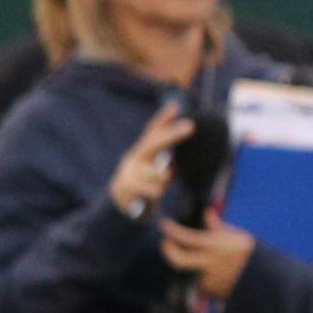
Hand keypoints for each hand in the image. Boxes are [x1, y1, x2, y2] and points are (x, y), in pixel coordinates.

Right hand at [109, 102, 191, 219]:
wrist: (122, 207)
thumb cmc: (146, 184)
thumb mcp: (157, 170)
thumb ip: (169, 160)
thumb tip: (185, 151)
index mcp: (143, 151)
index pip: (153, 131)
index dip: (163, 118)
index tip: (176, 105)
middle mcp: (134, 157)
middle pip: (154, 142)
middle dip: (173, 135)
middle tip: (191, 126)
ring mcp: (129, 171)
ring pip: (157, 172)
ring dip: (164, 179)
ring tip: (160, 186)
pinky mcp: (126, 187)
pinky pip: (152, 188)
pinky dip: (156, 192)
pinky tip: (152, 194)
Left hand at [159, 216, 255, 300]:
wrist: (266, 282)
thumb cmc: (253, 256)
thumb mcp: (238, 237)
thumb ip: (218, 227)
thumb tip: (208, 212)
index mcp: (216, 248)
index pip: (186, 237)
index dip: (172, 230)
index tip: (164, 224)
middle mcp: (208, 264)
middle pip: (177, 259)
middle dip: (168, 249)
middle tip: (167, 241)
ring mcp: (207, 279)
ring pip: (189, 269)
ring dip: (194, 263)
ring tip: (209, 259)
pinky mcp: (209, 292)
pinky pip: (199, 281)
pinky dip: (204, 275)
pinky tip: (217, 273)